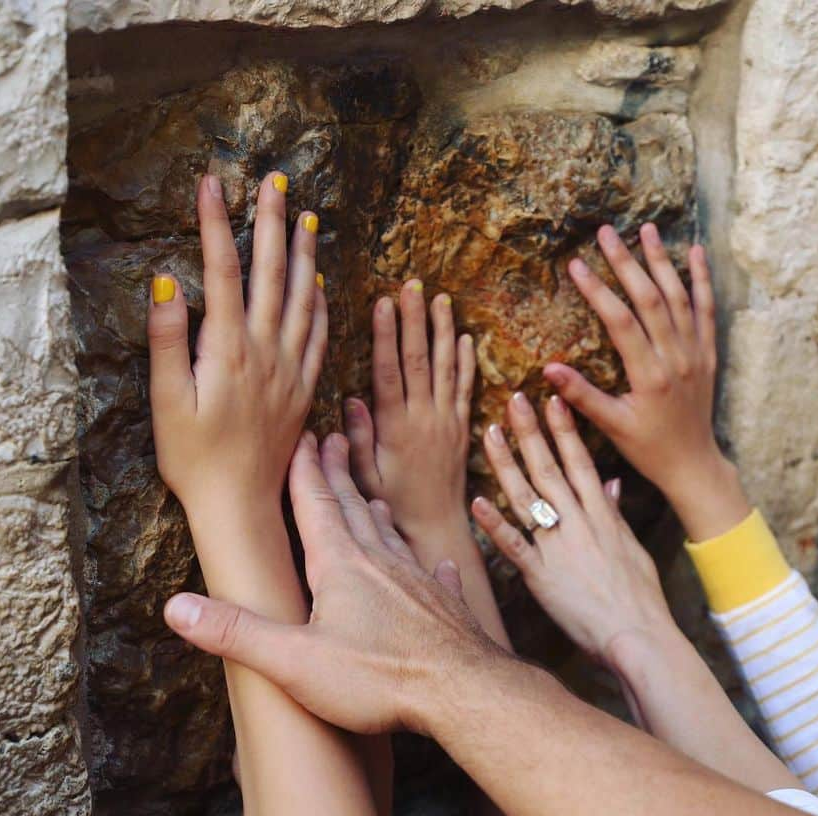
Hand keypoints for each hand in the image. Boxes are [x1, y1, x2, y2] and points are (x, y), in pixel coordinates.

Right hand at [146, 173, 325, 518]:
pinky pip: (320, 337)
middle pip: (270, 274)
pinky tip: (320, 284)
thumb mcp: (168, 401)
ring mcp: (292, 370)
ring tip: (309, 218)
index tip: (211, 183)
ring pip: (303, 299)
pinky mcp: (304, 389)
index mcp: (229, 349)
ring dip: (304, 255)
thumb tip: (168, 282)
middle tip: (277, 180)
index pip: (223, 270)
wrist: (241, 503)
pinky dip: (321, 304)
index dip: (217, 223)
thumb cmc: (194, 459)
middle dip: (272, 222)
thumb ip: (169, 340)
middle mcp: (267, 352)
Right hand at [163, 433, 507, 736]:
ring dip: (376, 513)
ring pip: (392, 537)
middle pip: (353, 508)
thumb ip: (236, 632)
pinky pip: (438, 578)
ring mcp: (418, 583)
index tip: (302, 436)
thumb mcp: (294, 661)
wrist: (462, 692)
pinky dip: (433, 567)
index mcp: (341, 565)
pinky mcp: (445, 610)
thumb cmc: (378, 678)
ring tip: (371, 497)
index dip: (305, 470)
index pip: (315, 505)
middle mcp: (381, 563)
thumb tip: (175, 608)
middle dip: (338, 474)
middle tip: (335, 438)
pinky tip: (442, 565)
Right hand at [344, 282, 476, 545]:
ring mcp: (447, 421)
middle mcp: (425, 418)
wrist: (435, 528)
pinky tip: (465, 339)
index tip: (383, 303)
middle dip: (415, 320)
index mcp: (396, 427)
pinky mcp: (462, 429)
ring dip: (442, 331)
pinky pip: (465, 390)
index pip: (390, 371)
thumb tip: (351, 399)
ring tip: (441, 299)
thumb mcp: (366, 477)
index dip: (386, 335)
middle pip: (420, 359)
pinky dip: (466, 363)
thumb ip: (357, 439)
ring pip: (446, 368)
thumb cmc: (393, 505)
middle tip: (412, 285)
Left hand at [472, 393, 669, 665]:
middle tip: (514, 400)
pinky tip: (476, 501)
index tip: (553, 401)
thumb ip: (616, 514)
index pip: (580, 462)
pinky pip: (514, 545)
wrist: (638, 633)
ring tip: (491, 434)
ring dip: (507, 464)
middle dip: (531, 432)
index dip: (565, 430)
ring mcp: (558, 547)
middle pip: (549, 469)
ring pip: (527, 497)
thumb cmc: (640, 597)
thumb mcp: (632, 549)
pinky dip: (495, 523)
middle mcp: (579, 524)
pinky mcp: (541, 576)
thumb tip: (613, 485)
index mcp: (602, 515)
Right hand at [545, 223, 749, 541]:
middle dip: (627, 263)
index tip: (576, 265)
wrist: (693, 464)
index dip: (597, 291)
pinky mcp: (707, 354)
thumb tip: (548, 369)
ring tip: (647, 229)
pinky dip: (702, 280)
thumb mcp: (611, 427)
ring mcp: (695, 353)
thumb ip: (582, 396)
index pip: (620, 322)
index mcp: (649, 376)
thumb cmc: (648, 448)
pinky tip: (696, 254)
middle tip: (606, 233)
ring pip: (680, 298)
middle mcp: (675, 358)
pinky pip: (706, 310)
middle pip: (650, 299)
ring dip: (662, 262)